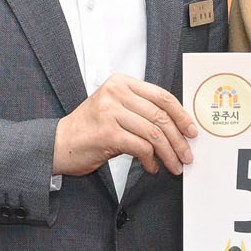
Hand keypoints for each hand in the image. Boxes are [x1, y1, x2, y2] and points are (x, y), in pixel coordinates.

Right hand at [53, 73, 198, 177]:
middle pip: (161, 115)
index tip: (191, 130)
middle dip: (178, 139)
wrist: (58, 144)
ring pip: (154, 133)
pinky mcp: (108, 133)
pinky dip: (151, 160)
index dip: (181, 114)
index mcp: (121, 83)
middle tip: (187, 154)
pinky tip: (152, 167)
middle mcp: (116, 93)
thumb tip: (177, 127)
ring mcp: (110, 112)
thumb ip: (141, 111)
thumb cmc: (90, 129)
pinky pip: (141, 147)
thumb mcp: (115, 109)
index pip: (161, 96)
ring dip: (168, 153)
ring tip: (174, 165)